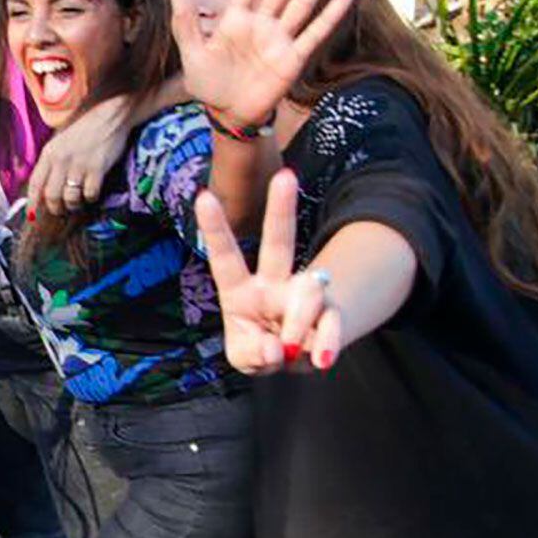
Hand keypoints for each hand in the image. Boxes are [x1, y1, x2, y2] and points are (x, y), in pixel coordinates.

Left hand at [26, 93, 132, 215]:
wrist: (110, 115)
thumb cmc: (84, 129)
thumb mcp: (60, 141)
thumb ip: (51, 162)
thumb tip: (44, 189)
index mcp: (49, 153)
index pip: (35, 184)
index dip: (32, 203)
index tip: (32, 215)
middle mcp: (61, 160)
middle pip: (52, 196)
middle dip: (56, 208)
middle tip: (62, 210)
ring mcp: (79, 165)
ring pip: (70, 199)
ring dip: (74, 205)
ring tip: (78, 201)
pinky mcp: (97, 168)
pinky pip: (90, 194)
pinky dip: (91, 198)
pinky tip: (92, 192)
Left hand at [169, 0, 352, 130]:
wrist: (227, 116)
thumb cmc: (208, 84)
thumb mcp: (191, 53)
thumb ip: (186, 20)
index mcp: (237, 18)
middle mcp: (262, 23)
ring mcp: (280, 39)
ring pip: (303, 1)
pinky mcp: (293, 60)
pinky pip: (313, 35)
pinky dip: (328, 18)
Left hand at [194, 169, 339, 374]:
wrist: (298, 360)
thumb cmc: (261, 350)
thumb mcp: (245, 358)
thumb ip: (253, 354)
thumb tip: (278, 346)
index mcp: (240, 290)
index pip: (226, 257)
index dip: (215, 229)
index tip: (203, 196)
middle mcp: (274, 283)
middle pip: (279, 242)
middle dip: (281, 209)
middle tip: (286, 176)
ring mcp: (304, 295)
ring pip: (310, 290)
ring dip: (298, 325)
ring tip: (290, 351)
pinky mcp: (330, 313)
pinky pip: (333, 323)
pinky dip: (326, 345)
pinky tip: (321, 359)